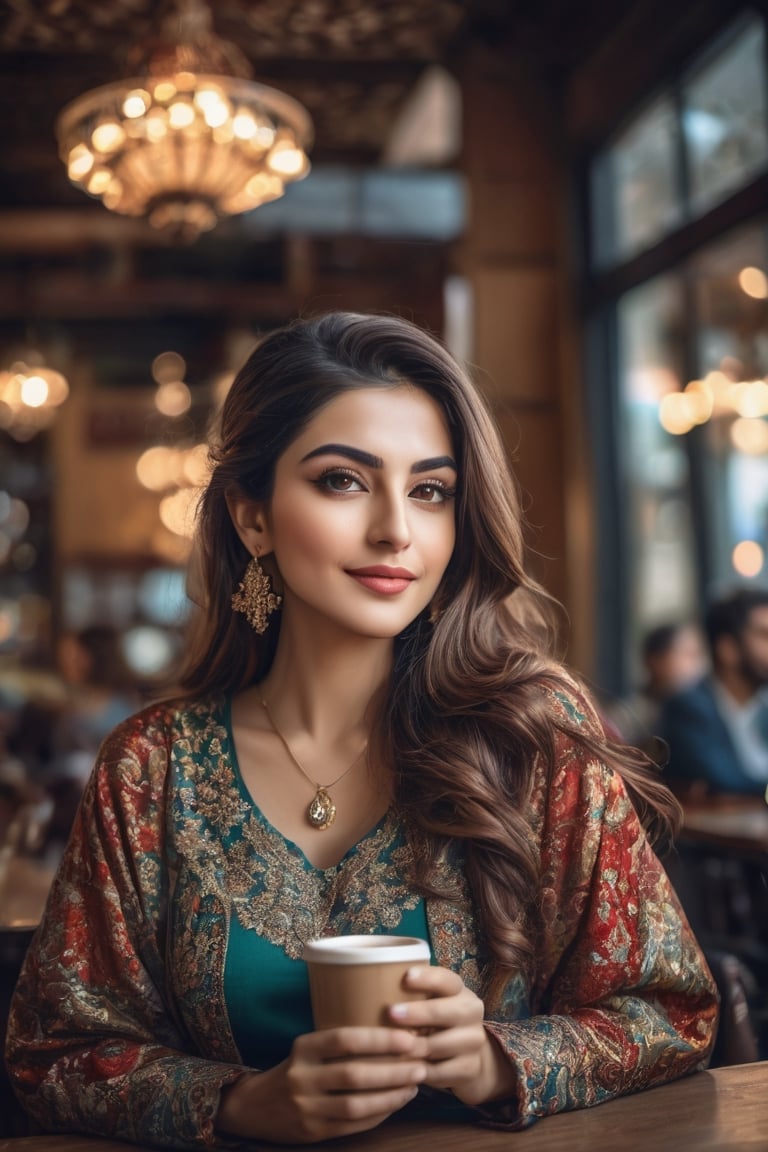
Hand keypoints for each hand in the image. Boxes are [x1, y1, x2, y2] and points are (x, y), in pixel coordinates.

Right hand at [216, 1025, 426, 1143]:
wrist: (254, 1107)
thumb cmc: (294, 1069)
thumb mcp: (308, 1048)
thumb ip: (339, 1042)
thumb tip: (393, 1031)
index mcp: (303, 1048)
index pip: (344, 1040)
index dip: (379, 1039)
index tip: (408, 1038)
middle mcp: (301, 1077)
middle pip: (354, 1074)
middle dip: (393, 1070)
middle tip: (421, 1064)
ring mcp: (306, 1108)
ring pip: (356, 1104)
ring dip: (391, 1095)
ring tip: (414, 1085)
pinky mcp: (313, 1132)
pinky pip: (353, 1125)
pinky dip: (379, 1113)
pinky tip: (396, 1103)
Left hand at [388, 965, 515, 1107]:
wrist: (466, 1055)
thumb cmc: (434, 1021)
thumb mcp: (428, 1003)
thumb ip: (409, 995)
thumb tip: (367, 987)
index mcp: (459, 990)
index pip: (446, 979)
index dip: (427, 978)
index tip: (406, 977)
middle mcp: (471, 1011)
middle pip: (445, 1011)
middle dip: (418, 1012)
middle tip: (391, 1013)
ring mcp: (473, 1041)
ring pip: (440, 1044)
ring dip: (414, 1046)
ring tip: (391, 1046)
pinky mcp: (469, 1068)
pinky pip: (441, 1071)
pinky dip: (419, 1071)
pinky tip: (402, 1069)